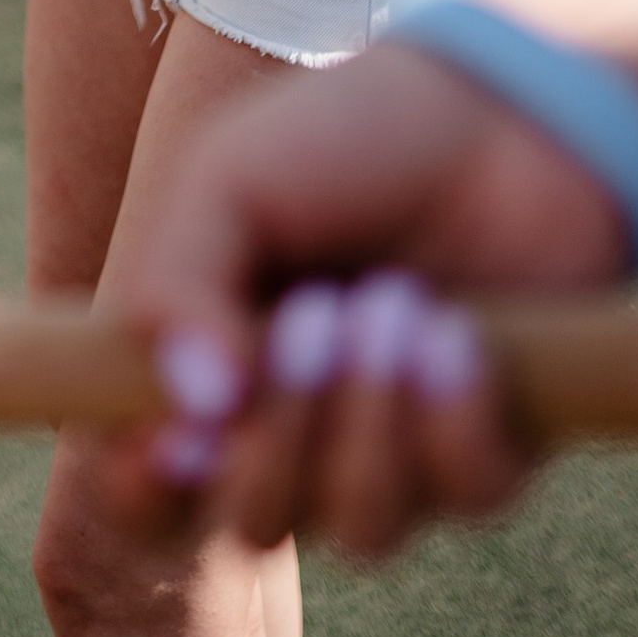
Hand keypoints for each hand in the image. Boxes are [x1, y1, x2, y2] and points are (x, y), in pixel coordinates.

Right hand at [96, 39, 630, 557]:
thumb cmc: (339, 141)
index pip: (148, 491)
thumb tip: (193, 413)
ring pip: (363, 527)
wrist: (489, 109)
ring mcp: (392, 453)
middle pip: (256, 521)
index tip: (177, 446)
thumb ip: (173, 283)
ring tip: (397, 299)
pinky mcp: (487, 451)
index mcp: (204, 374)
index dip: (148, 493)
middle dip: (284, 434)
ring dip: (374, 419)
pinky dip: (458, 418)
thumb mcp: (224, 179)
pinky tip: (457, 329)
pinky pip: (466, 499)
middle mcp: (290, 433)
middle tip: (317, 314)